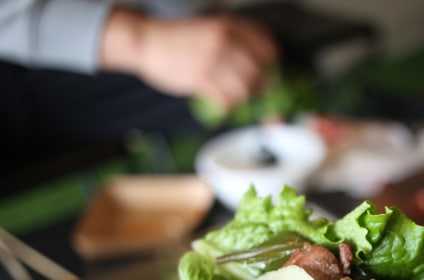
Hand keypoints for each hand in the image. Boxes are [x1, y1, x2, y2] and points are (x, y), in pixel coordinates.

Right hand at [101, 8, 277, 111]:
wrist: (147, 41)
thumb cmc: (179, 38)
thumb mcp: (209, 27)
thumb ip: (233, 39)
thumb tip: (259, 58)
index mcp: (228, 26)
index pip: (265, 45)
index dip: (273, 59)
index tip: (273, 67)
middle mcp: (224, 41)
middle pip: (259, 70)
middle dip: (262, 83)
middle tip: (257, 89)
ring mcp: (212, 60)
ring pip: (245, 87)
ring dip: (246, 96)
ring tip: (239, 96)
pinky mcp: (200, 79)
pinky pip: (226, 98)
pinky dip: (229, 104)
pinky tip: (223, 103)